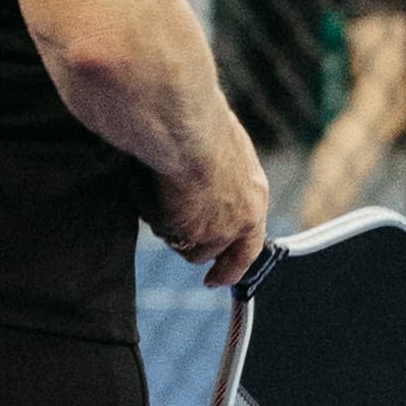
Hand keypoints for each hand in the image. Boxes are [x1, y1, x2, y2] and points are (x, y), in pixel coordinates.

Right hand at [158, 113, 270, 291]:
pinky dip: (151, 212)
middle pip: (205, 251)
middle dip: (188, 239)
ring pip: (179, 243)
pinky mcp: (183, 235)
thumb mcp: (227, 150)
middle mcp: (236, 224)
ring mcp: (209, 234)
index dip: (230, 268)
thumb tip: (207, 175)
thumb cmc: (204, 125)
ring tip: (162, 185)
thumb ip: (223, 175)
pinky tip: (152, 184)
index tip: (214, 281)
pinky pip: (158, 228)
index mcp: (254, 201)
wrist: (187, 132)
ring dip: (168, 223)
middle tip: (171, 220)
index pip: (248, 250)